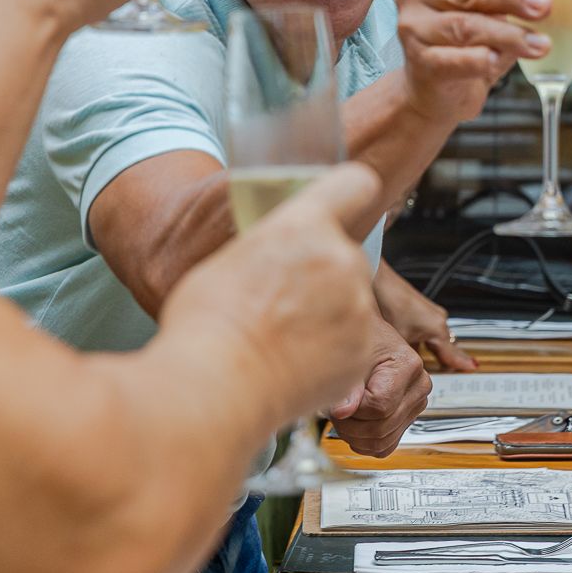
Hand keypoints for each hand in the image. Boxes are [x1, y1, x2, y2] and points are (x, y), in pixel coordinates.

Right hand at [156, 164, 381, 428]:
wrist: (216, 388)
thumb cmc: (208, 326)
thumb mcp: (229, 257)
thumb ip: (269, 243)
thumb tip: (274, 248)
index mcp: (303, 225)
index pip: (353, 183)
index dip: (350, 192)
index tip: (348, 201)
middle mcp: (339, 259)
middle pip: (345, 253)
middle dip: (322, 271)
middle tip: (283, 299)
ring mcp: (357, 307)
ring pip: (350, 299)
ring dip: (328, 312)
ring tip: (283, 336)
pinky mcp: (364, 351)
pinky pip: (354, 341)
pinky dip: (333, 350)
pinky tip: (295, 360)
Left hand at [328, 313, 433, 456]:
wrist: (367, 336)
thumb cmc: (360, 338)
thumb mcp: (352, 353)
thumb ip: (347, 383)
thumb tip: (343, 411)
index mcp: (409, 366)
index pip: (380, 406)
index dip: (353, 409)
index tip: (337, 402)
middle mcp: (418, 387)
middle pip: (381, 427)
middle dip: (350, 424)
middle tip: (335, 410)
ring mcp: (415, 405)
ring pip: (382, 442)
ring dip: (354, 435)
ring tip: (343, 415)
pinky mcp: (407, 419)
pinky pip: (385, 446)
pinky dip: (365, 443)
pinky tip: (354, 425)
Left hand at [374, 262, 476, 371]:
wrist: (376, 280)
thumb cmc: (388, 302)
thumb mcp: (399, 339)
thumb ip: (409, 357)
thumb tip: (410, 370)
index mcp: (437, 328)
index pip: (453, 353)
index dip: (461, 364)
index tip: (472, 368)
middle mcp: (437, 318)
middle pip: (446, 346)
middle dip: (443, 360)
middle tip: (444, 372)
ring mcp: (429, 312)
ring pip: (435, 338)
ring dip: (430, 349)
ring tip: (423, 361)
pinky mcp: (419, 309)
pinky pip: (427, 330)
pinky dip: (422, 339)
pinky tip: (409, 344)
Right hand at [395, 0, 549, 123]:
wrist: (436, 89)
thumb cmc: (470, 41)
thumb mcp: (497, 13)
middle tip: (544, 4)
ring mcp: (414, 27)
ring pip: (465, 26)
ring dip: (507, 34)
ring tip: (541, 44)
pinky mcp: (420, 62)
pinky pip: (452, 59)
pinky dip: (477, 59)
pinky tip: (497, 61)